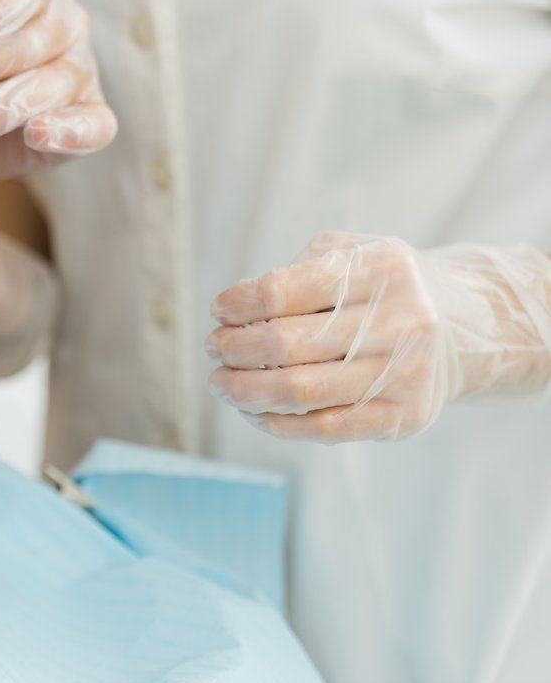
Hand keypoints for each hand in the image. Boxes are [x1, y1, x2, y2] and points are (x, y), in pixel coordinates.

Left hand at [205, 233, 550, 442]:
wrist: (467, 327)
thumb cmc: (386, 288)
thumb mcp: (351, 254)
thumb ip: (295, 272)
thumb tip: (234, 309)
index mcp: (379, 268)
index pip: (283, 291)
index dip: (238, 305)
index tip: (218, 312)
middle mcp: (399, 320)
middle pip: (286, 344)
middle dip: (235, 349)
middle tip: (214, 350)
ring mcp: (405, 372)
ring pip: (300, 391)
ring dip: (244, 390)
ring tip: (221, 383)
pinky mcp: (406, 416)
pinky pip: (325, 428)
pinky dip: (277, 423)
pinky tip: (254, 412)